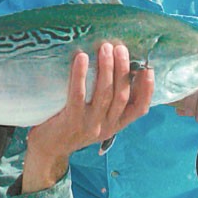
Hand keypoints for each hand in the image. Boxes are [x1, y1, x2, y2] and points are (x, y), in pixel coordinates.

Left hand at [21, 42, 153, 192]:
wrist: (48, 150)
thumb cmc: (72, 127)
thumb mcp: (96, 119)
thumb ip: (107, 102)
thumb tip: (117, 67)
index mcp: (115, 125)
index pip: (139, 109)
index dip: (147, 89)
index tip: (148, 68)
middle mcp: (106, 126)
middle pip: (121, 95)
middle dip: (123, 69)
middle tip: (120, 48)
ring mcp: (90, 125)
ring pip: (104, 94)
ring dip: (107, 68)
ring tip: (105, 48)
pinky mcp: (71, 121)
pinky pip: (78, 95)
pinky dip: (81, 75)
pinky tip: (82, 58)